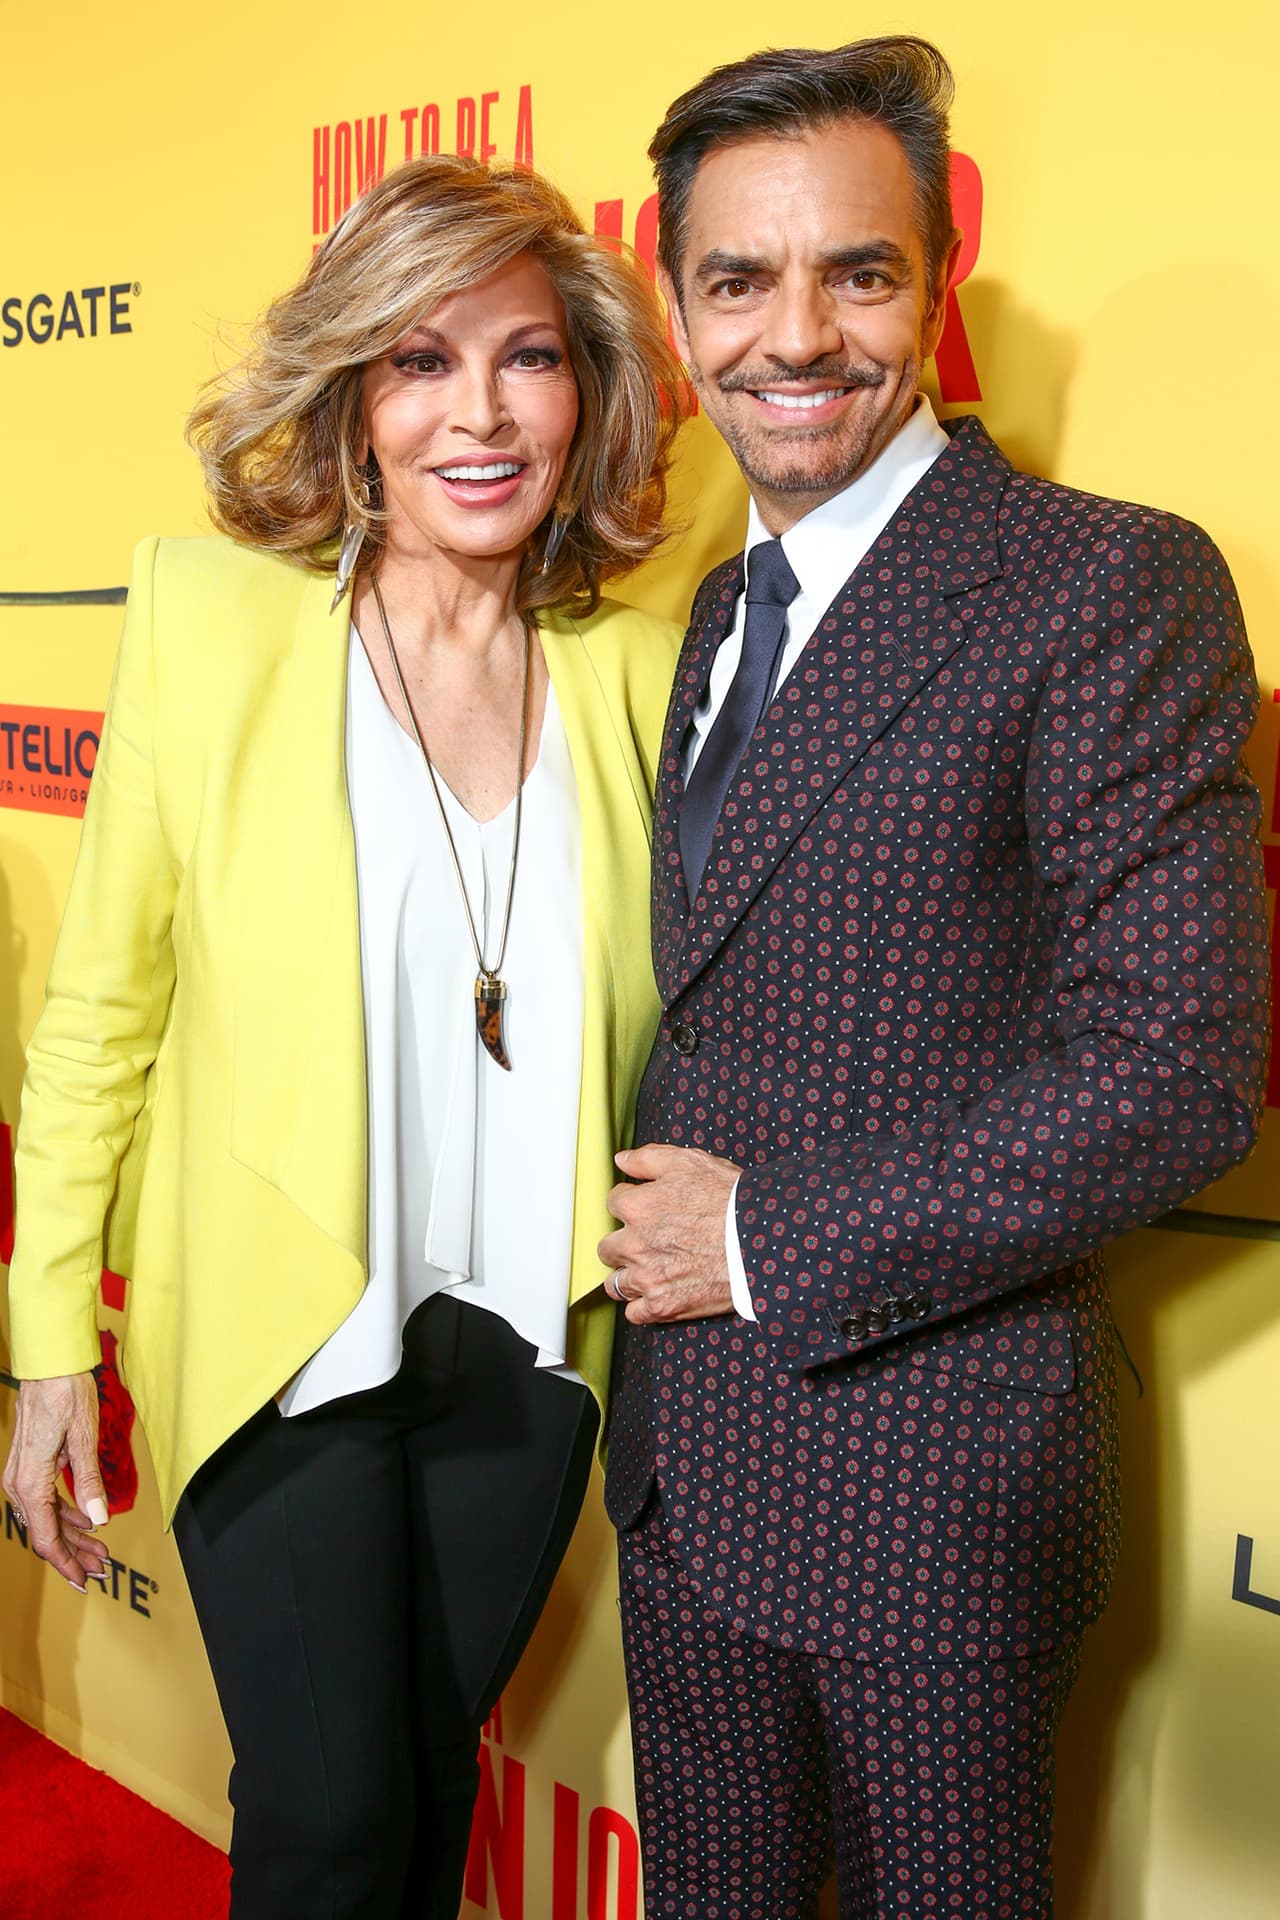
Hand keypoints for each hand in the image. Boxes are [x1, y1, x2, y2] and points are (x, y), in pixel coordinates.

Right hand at [3, 1374, 110, 1591]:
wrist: (49, 1365)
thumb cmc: (65, 1394)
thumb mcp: (84, 1438)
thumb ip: (89, 1481)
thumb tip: (99, 1517)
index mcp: (30, 1483)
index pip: (46, 1538)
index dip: (66, 1564)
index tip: (84, 1580)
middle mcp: (20, 1483)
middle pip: (47, 1533)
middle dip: (74, 1556)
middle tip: (101, 1570)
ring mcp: (22, 1475)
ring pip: (47, 1519)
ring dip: (73, 1537)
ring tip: (99, 1552)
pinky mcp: (31, 1466)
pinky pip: (46, 1501)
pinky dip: (67, 1515)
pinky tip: (86, 1522)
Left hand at [599, 1143, 740, 1324]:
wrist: (762, 1240)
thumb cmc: (732, 1201)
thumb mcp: (691, 1163)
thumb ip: (649, 1159)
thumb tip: (622, 1160)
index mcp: (637, 1207)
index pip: (613, 1204)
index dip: (632, 1204)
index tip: (647, 1210)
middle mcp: (634, 1244)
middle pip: (607, 1248)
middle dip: (624, 1244)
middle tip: (648, 1243)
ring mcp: (647, 1278)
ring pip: (616, 1284)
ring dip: (629, 1277)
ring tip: (651, 1272)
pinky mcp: (662, 1306)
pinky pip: (634, 1313)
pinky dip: (643, 1306)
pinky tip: (659, 1294)